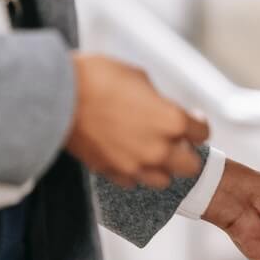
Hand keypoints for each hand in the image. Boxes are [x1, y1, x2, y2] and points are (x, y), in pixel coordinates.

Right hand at [64, 53, 209, 188]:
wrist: (57, 95)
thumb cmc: (99, 78)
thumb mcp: (139, 78)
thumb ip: (159, 101)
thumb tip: (162, 109)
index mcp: (172, 121)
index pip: (202, 133)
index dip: (197, 123)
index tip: (190, 118)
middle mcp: (159, 149)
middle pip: (191, 166)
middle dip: (186, 152)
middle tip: (175, 140)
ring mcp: (135, 166)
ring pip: (163, 180)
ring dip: (162, 167)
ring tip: (150, 152)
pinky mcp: (112, 173)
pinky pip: (133, 182)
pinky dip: (133, 172)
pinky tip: (126, 156)